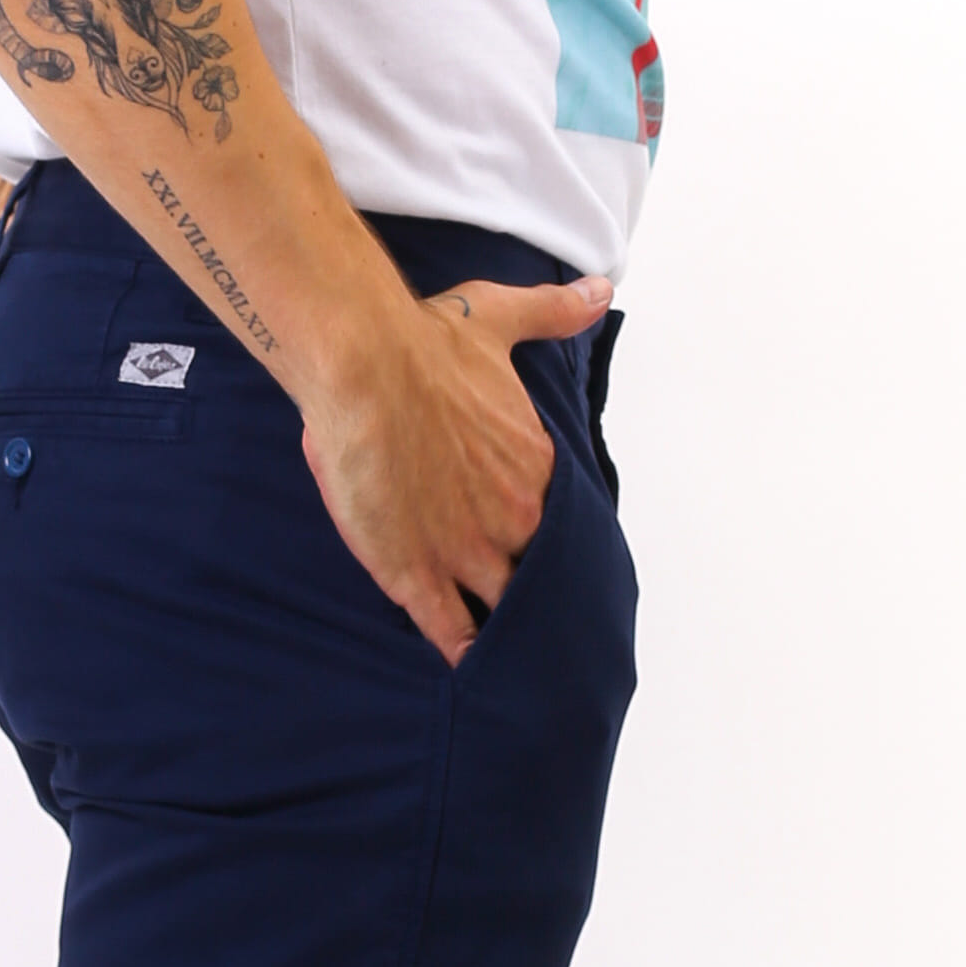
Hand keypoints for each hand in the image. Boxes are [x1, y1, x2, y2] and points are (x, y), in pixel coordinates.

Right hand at [300, 272, 612, 661]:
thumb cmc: (425, 342)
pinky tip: (470, 672)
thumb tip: (599, 293)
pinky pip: (452, 631)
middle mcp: (514, 519)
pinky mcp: (418, 575)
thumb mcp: (501, 320)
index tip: (545, 554)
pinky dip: (465, 654)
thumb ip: (554, 313)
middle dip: (539, 598)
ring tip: (515, 662)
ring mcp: (468, 552)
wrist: (366, 366)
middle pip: (540, 578)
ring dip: (509, 631)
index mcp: (535, 468)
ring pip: (505, 612)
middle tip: (542, 624)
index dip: (551, 541)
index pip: (559, 522)